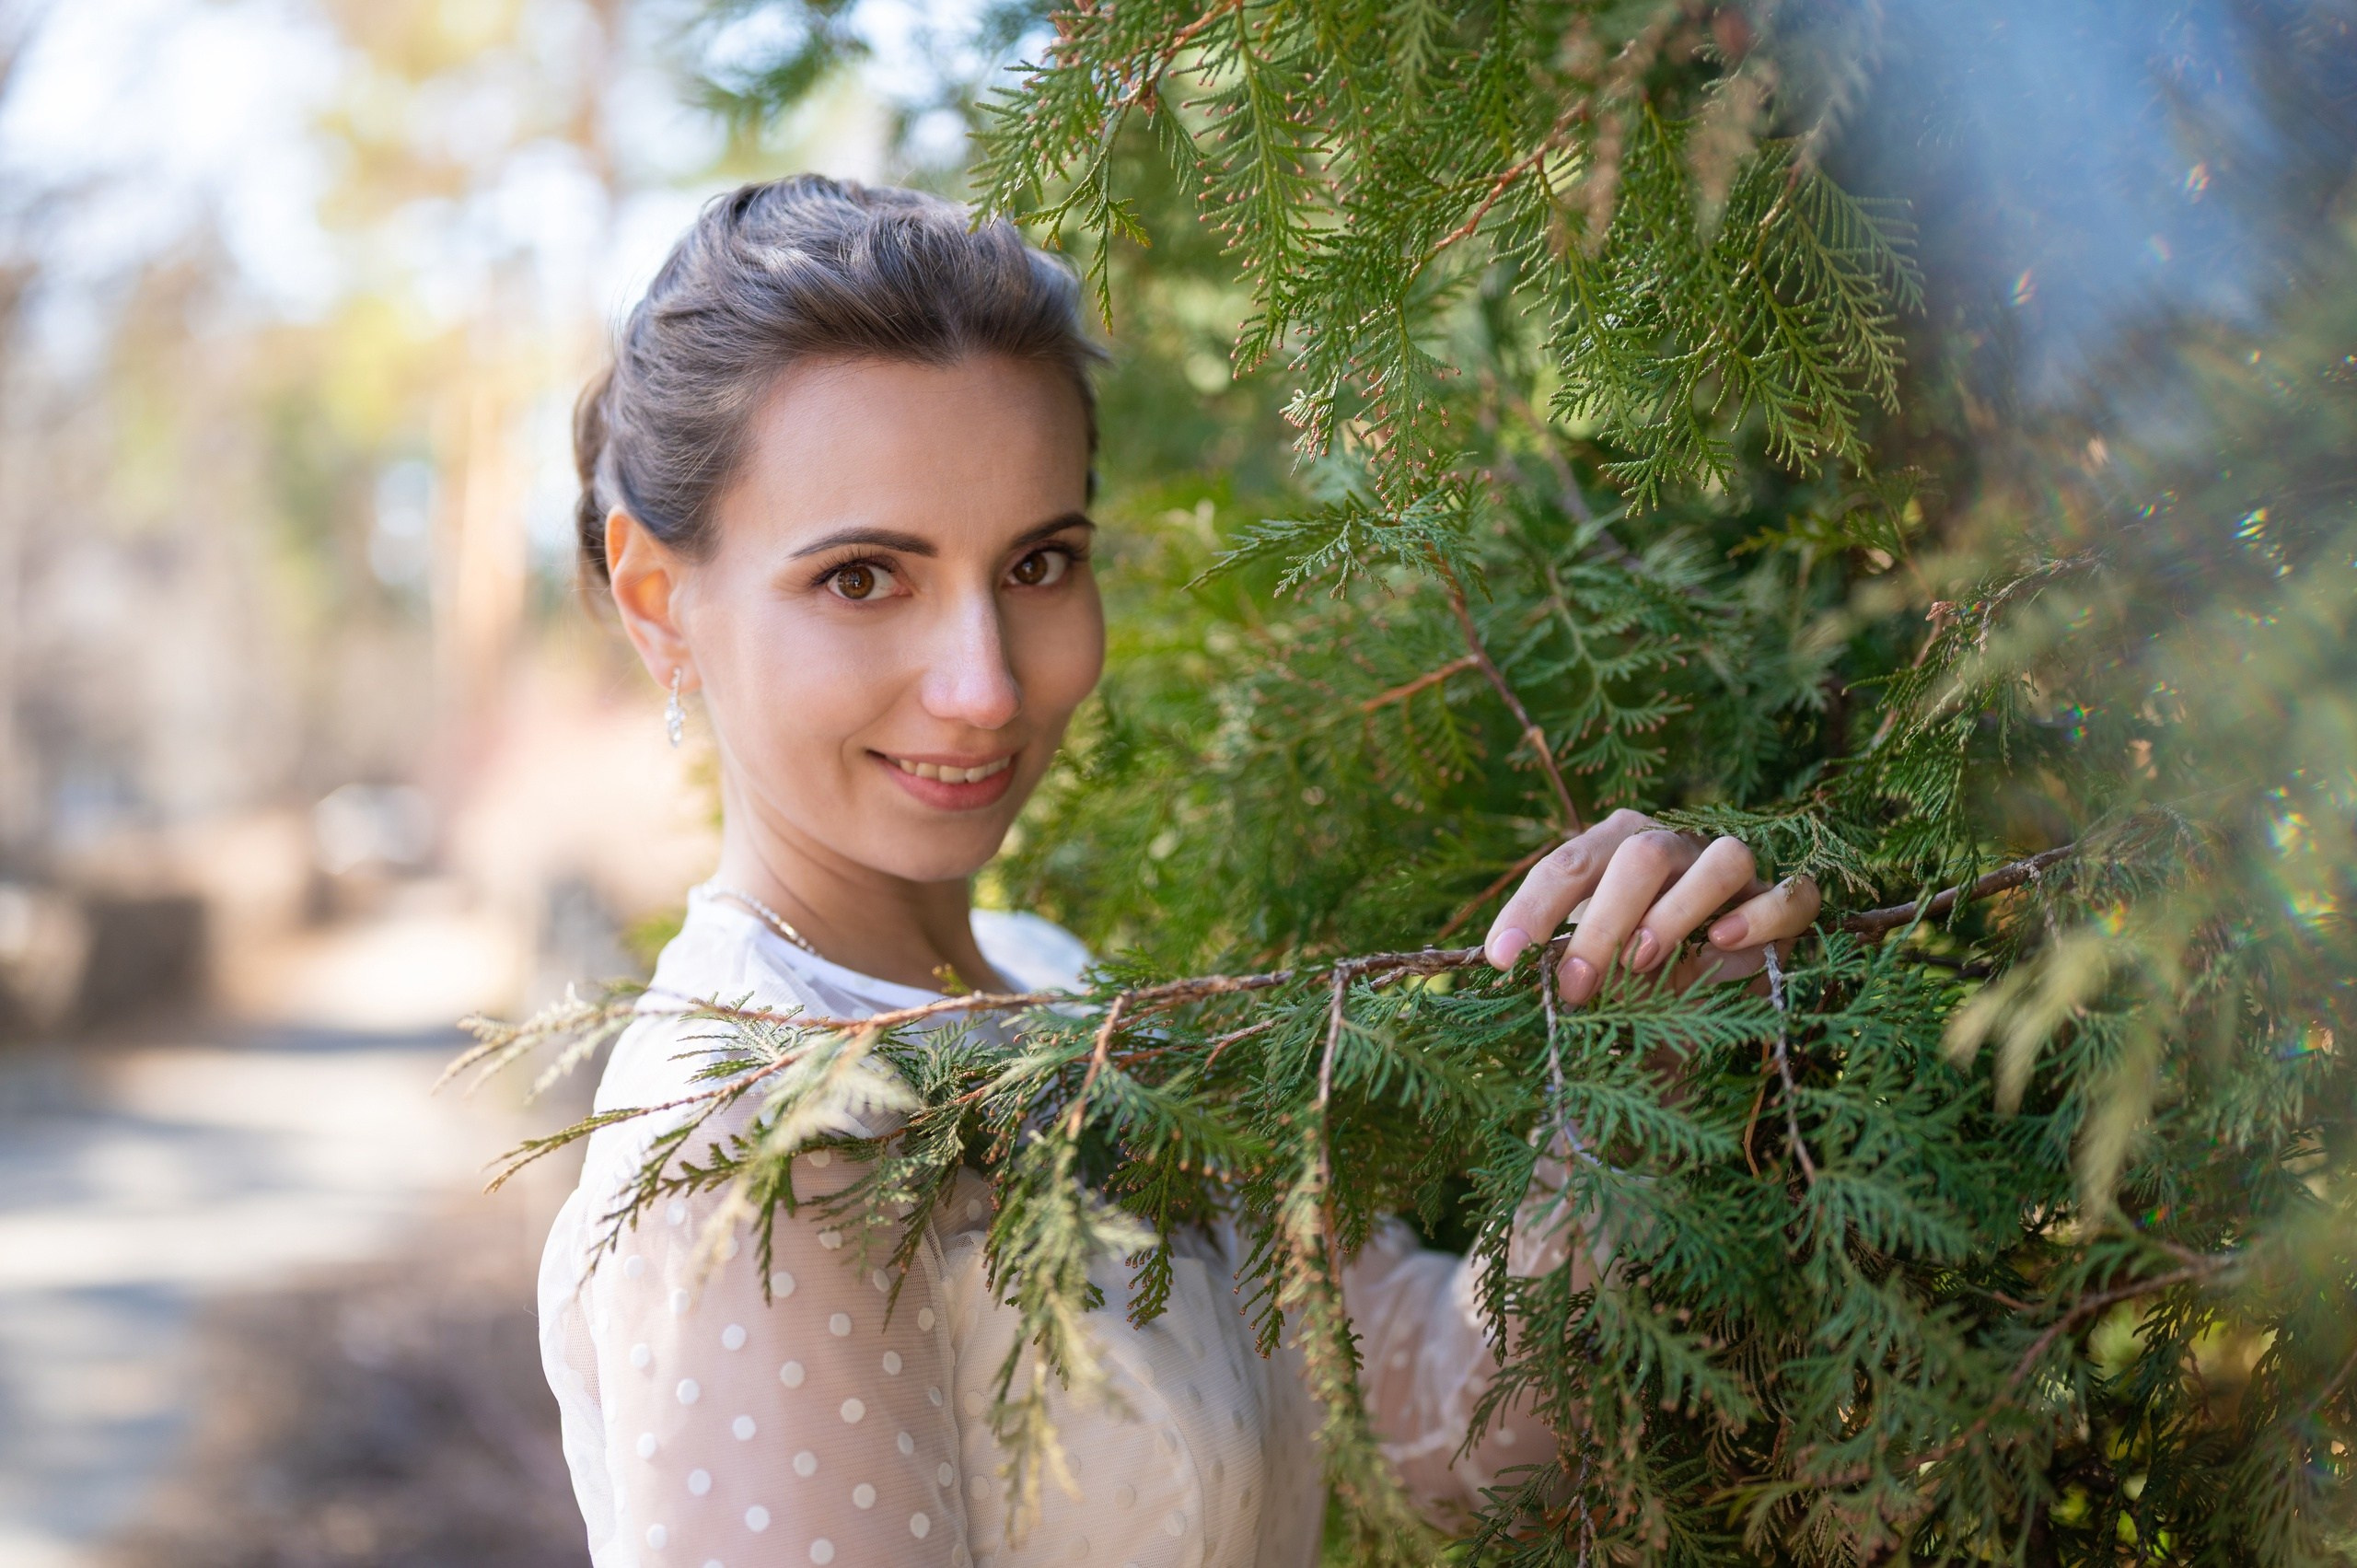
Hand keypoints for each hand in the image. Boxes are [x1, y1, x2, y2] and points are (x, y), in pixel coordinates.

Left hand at [1482, 809, 1820, 1004]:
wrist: (1708, 994)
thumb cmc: (1633, 970)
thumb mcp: (1590, 965)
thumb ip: (1557, 959)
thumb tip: (1498, 967)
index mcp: (1612, 848)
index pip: (1565, 864)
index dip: (1531, 910)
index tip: (1502, 961)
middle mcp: (1672, 845)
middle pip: (1639, 856)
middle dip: (1601, 925)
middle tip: (1576, 989)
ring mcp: (1732, 867)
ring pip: (1718, 859)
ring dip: (1676, 911)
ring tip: (1643, 963)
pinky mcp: (1785, 899)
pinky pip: (1788, 894)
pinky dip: (1758, 917)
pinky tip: (1721, 947)